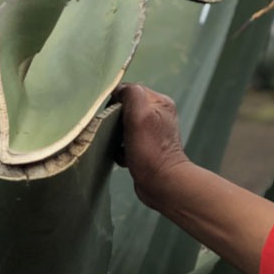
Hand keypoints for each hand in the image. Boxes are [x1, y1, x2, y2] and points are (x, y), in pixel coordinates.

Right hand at [112, 83, 189, 209]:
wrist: (162, 184)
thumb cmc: (150, 150)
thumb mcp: (140, 115)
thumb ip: (131, 95)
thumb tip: (119, 90)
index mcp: (160, 102)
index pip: (131, 90)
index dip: (117, 100)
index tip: (111, 115)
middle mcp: (158, 114)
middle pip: (126, 108)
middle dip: (115, 119)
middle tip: (113, 132)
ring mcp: (152, 132)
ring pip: (123, 126)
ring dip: (115, 136)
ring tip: (119, 145)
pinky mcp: (146, 148)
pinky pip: (125, 142)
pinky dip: (120, 149)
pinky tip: (123, 156)